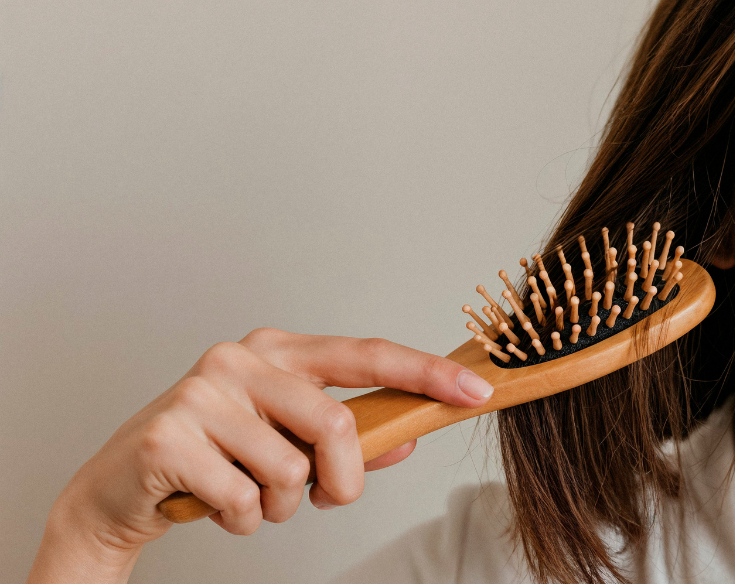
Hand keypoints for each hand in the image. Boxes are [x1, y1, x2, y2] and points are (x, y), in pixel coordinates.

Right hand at [27, 328, 492, 582]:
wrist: (119, 489)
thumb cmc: (217, 460)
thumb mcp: (288, 444)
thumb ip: (352, 438)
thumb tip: (411, 436)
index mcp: (279, 351)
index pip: (367, 355)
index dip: (426, 373)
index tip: (476, 392)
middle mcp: (242, 359)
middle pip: (335, 425)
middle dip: (341, 481)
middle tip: (322, 497)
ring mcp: (202, 392)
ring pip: (290, 471)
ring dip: (280, 507)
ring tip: (246, 495)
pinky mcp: (169, 436)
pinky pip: (244, 500)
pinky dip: (240, 520)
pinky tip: (211, 504)